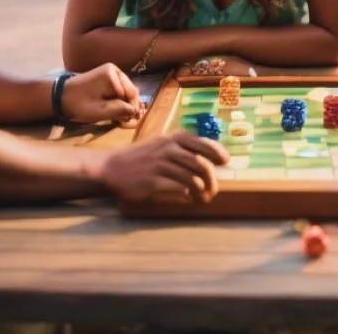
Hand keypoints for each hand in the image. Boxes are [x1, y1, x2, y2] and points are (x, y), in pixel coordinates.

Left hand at [61, 64, 142, 125]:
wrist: (60, 96)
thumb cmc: (79, 104)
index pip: (132, 93)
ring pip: (125, 91)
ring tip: (120, 118)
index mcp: (112, 74)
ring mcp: (110, 72)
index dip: (133, 108)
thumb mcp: (100, 110)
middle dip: (129, 106)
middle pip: (130, 91)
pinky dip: (118, 100)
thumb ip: (120, 110)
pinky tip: (114, 110)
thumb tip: (136, 112)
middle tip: (125, 121)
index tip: (130, 122)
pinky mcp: (106, 77)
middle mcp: (114, 70)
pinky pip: (118, 90)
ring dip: (123, 104)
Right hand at [103, 130, 229, 202]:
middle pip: (201, 164)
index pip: (202, 143)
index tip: (226, 161)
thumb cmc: (141, 157)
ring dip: (201, 190)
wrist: (112, 167)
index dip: (217, 152)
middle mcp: (168, 149)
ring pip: (191, 178)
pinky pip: (177, 188)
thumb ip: (182, 149)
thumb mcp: (161, 144)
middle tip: (213, 190)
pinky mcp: (153, 181)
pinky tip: (188, 198)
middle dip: (211, 179)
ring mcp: (160, 165)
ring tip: (203, 198)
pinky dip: (186, 194)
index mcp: (173, 138)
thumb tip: (208, 161)